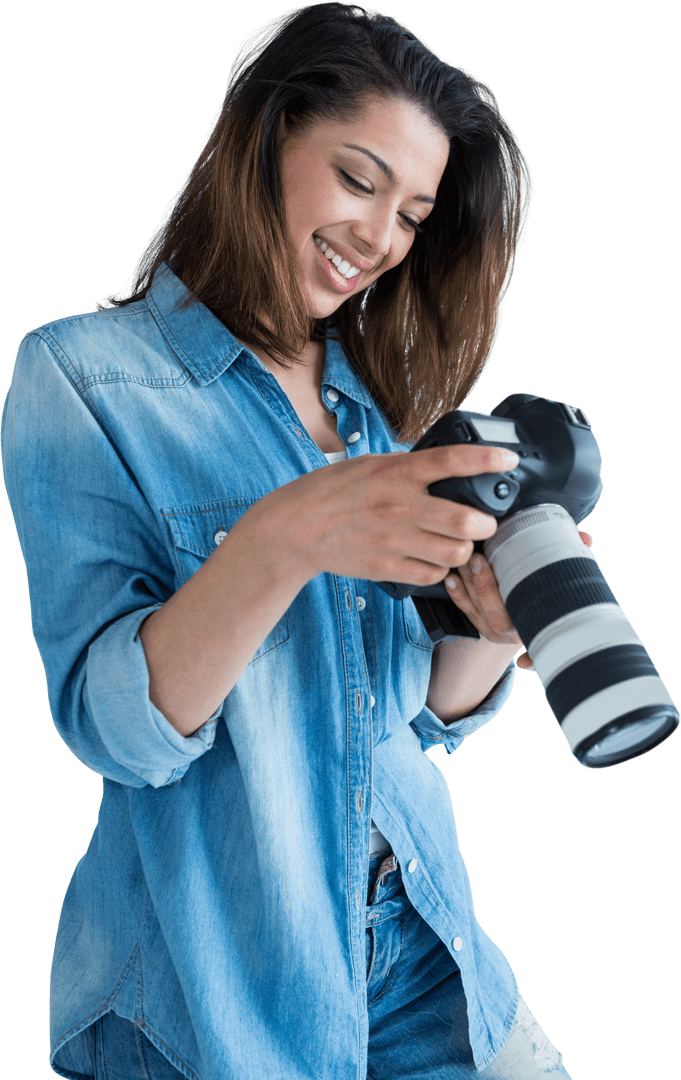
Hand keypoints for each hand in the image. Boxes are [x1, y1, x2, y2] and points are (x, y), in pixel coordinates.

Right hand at [247, 443, 519, 588]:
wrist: (296, 527)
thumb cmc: (333, 491)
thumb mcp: (371, 464)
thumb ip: (408, 469)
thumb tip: (446, 470)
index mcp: (397, 471)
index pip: (452, 461)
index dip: (487, 461)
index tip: (509, 461)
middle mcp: (399, 505)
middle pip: (465, 521)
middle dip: (485, 524)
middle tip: (483, 523)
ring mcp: (394, 539)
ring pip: (455, 553)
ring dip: (464, 551)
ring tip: (457, 545)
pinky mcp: (387, 566)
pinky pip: (432, 574)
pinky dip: (439, 569)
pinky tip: (431, 559)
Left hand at [444, 531, 593, 668]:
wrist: (537, 623)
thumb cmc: (552, 597)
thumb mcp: (564, 584)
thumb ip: (573, 562)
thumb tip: (584, 538)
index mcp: (534, 626)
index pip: (514, 616)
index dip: (499, 591)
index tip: (493, 565)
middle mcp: (512, 634)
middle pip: (492, 613)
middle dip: (482, 584)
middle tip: (476, 556)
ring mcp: (493, 632)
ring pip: (475, 609)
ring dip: (467, 582)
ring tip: (464, 557)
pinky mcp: (480, 626)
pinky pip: (465, 611)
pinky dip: (457, 594)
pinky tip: (451, 577)